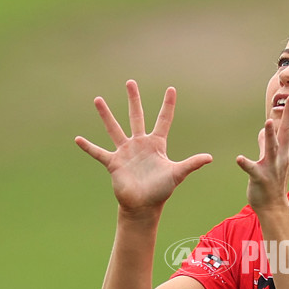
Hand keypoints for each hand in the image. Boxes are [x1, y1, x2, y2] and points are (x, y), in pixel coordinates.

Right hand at [75, 80, 212, 212]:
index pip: (164, 120)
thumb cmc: (161, 191)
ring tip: (98, 99)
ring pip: (114, 129)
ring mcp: (125, 152)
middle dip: (133, 100)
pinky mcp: (114, 163)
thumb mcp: (177, 174)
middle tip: (130, 82)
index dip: (168, 105)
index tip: (171, 89)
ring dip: (106, 115)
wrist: (143, 206)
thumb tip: (210, 158)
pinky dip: (88, 147)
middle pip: (136, 117)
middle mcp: (140, 144)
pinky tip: (77, 139)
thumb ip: (191, 164)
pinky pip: (99, 153)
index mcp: (156, 144)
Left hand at [236, 90, 288, 212]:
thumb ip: (267, 143)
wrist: (272, 207)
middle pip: (286, 132)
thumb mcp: (271, 159)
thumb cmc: (271, 182)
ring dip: (269, 136)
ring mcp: (272, 168)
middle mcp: (282, 157)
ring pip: (271, 149)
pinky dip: (246, 164)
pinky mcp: (260, 178)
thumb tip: (265, 130)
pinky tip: (239, 158)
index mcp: (285, 150)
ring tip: (267, 122)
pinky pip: (252, 170)